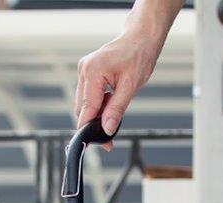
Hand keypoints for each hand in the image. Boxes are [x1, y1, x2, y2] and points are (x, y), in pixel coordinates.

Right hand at [75, 32, 160, 148]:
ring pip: (84, 103)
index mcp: (93, 72)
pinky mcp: (88, 71)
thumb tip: (107, 129)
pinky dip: (98, 103)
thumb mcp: (130, 87)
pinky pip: (88, 94)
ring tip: (114, 110)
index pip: (87, 109)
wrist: (140, 38)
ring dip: (97, 112)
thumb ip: (116, 110)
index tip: (96, 143)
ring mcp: (84, 69)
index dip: (90, 128)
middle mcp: (84, 69)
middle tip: (110, 136)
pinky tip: (111, 100)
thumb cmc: (138, 56)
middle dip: (94, 122)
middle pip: (82, 108)